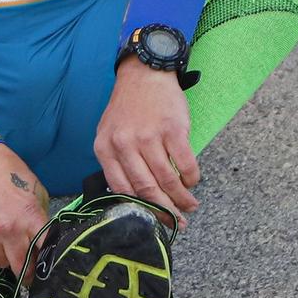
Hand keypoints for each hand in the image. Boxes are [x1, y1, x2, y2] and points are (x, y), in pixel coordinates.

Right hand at [0, 143, 50, 279]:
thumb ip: (40, 217)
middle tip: (27, 264)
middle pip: (23, 267)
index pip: (46, 252)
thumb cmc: (8, 172)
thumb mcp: (35, 190)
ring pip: (2, 265)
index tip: (47, 266)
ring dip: (5, 259)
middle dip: (28, 268)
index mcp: (30, 217)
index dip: (49, 262)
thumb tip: (43, 241)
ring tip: (4, 246)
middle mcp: (8, 230)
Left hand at [94, 61, 200, 224]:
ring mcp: (148, 136)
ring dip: (182, 198)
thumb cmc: (129, 108)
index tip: (153, 222)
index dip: (140, 210)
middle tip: (177, 223)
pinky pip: (184, 163)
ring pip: (167, 179)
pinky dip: (191, 178)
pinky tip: (193, 182)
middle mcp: (124, 144)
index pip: (121, 189)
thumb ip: (116, 163)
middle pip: (146, 189)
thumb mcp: (110, 134)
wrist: (144, 74)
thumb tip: (133, 198)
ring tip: (190, 206)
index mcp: (105, 149)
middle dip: (164, 211)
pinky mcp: (172, 129)